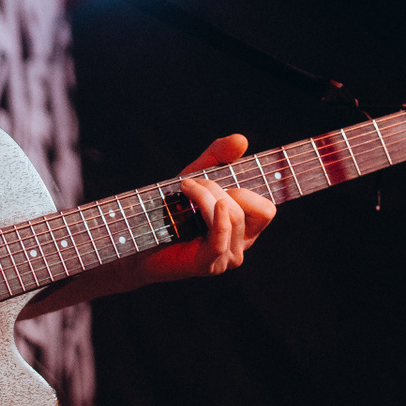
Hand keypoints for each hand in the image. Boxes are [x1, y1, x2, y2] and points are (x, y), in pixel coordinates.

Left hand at [138, 135, 277, 283]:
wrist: (138, 236)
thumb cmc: (171, 208)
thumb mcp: (197, 174)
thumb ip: (219, 156)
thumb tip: (242, 140)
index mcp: (245, 229)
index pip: (266, 210)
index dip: (248, 191)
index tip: (221, 181)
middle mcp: (240, 246)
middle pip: (247, 210)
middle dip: (219, 188)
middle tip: (190, 183)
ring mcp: (225, 259)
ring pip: (232, 217)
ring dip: (205, 195)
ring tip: (183, 188)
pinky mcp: (208, 265)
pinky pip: (221, 238)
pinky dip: (216, 216)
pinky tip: (207, 203)